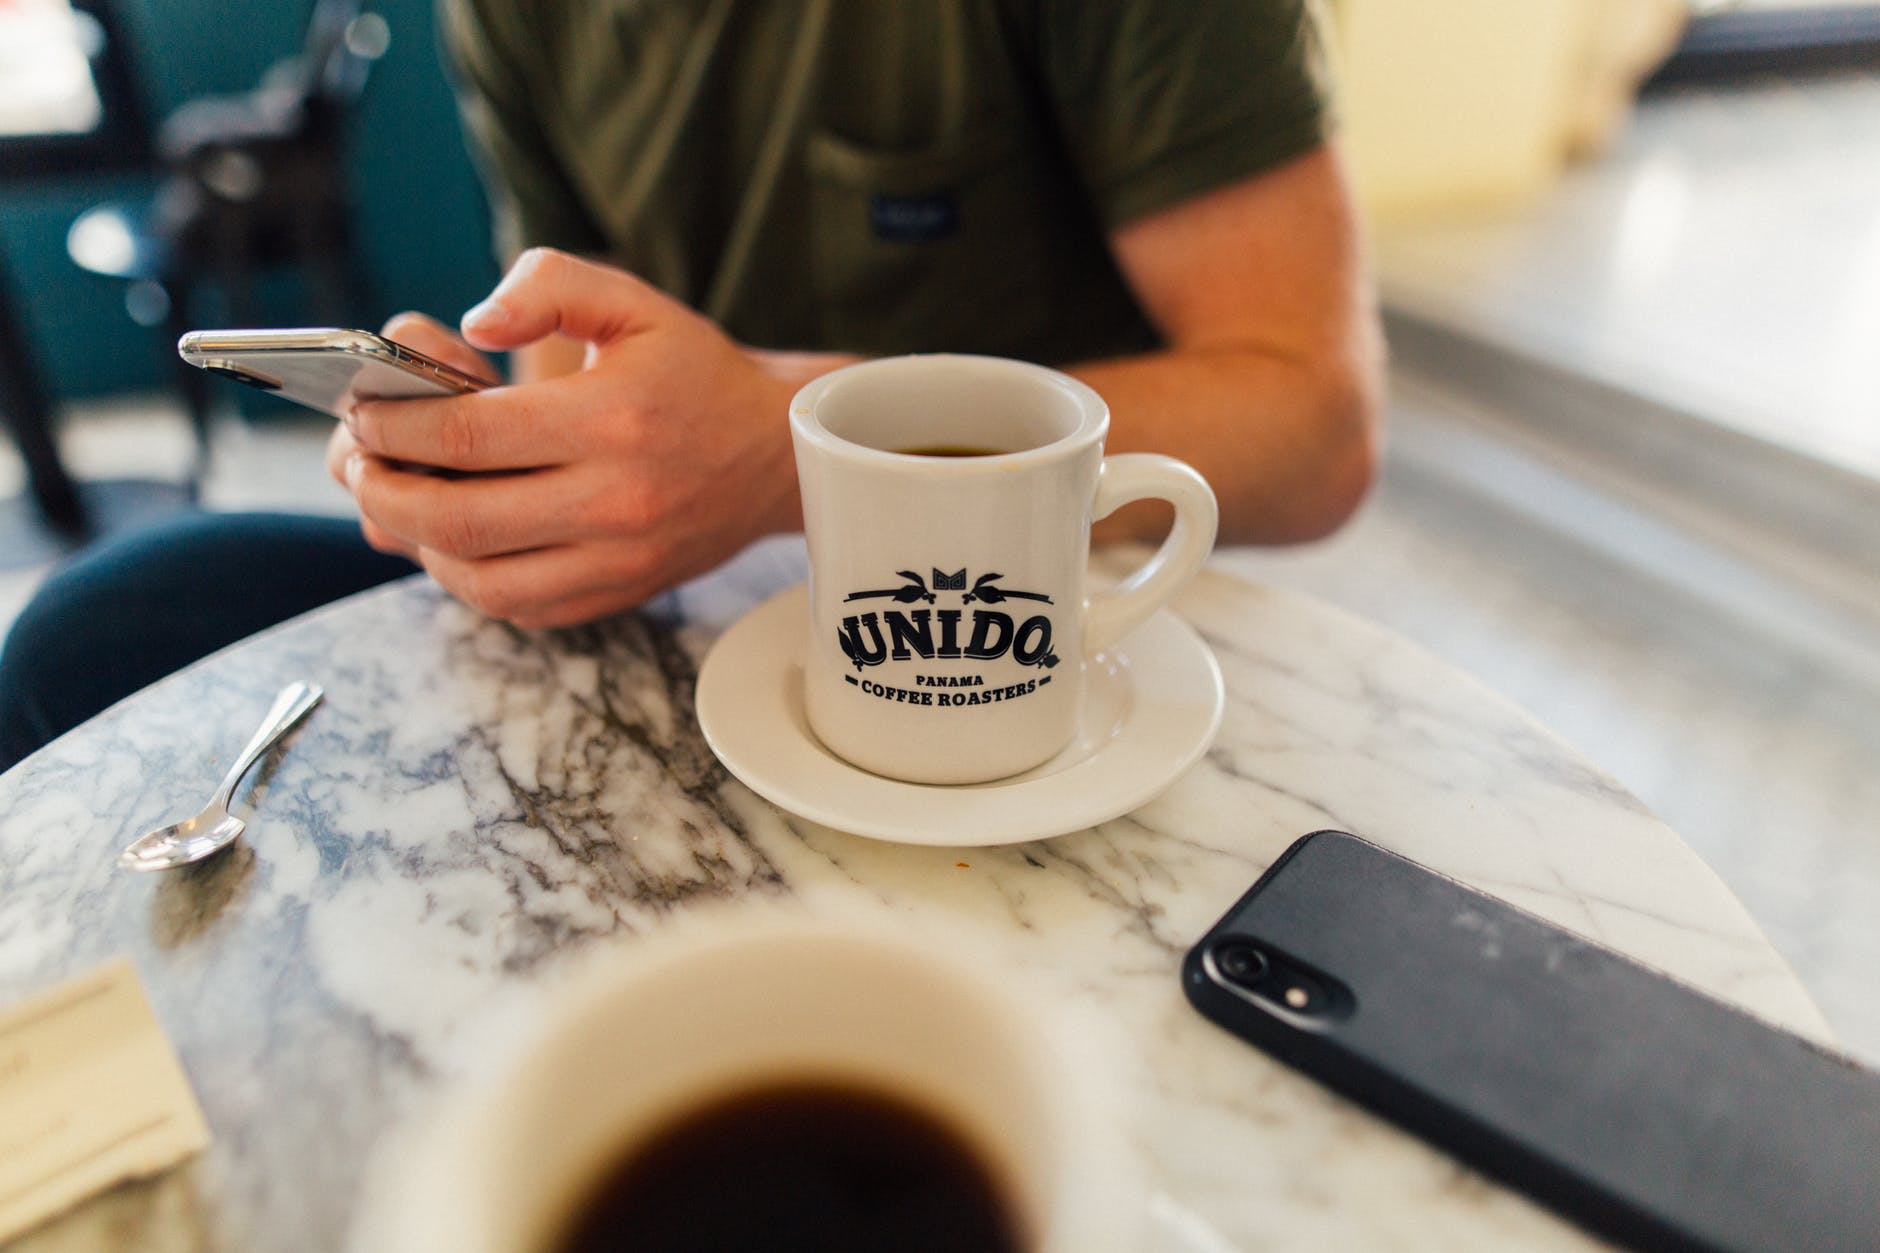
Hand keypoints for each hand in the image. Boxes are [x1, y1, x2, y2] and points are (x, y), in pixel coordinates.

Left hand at [329, 250, 834, 627]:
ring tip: (392, 503)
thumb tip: (474, 320)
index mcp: (612, 420)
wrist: (777, 455)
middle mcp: (615, 501)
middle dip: (383, 492)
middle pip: (459, 519)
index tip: (362, 409)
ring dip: (417, 545)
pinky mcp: (617, 593)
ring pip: (481, 579)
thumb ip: (549, 284)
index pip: (470, 433)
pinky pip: (519, 605)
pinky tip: (450, 539)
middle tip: (355, 464)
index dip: (395, 424)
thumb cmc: (694, 373)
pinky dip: (466, 579)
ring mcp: (618, 559)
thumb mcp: (633, 302)